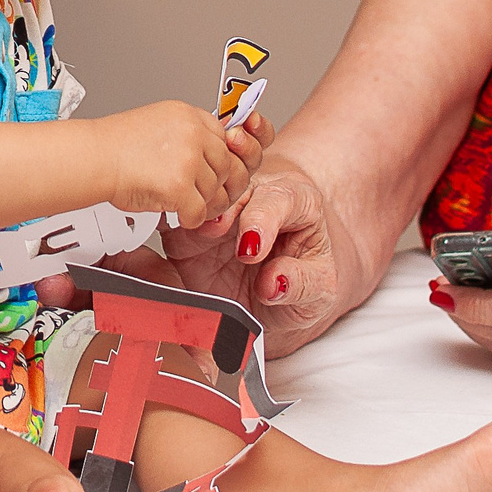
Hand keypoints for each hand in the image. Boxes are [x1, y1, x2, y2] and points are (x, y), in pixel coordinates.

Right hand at [98, 101, 245, 227]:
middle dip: (213, 183)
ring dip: (200, 202)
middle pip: (225, 165)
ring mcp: (188, 159)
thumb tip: (204, 155)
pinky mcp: (180, 186)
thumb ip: (184, 135)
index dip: (216, 158)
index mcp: (187, 114)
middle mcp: (193, 133)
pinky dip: (190, 219)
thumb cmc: (114, 145)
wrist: (94, 158)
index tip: (209, 170)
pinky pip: (199, 212)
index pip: (223, 137)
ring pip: (214, 190)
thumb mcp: (157, 123)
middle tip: (198, 193)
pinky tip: (177, 214)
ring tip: (182, 202)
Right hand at [149, 133, 351, 354]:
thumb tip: (275, 282)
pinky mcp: (189, 235)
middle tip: (216, 229)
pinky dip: (170, 221)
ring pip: (202, 198)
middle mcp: (254, 200)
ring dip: (195, 209)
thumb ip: (303, 283)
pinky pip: (174, 222)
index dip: (263, 219)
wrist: (277, 301)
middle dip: (224, 207)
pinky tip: (173, 225)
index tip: (252, 247)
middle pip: (236, 190)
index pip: (280, 200)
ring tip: (195, 229)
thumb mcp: (320, 288)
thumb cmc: (303, 281)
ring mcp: (219, 215)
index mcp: (295, 202)